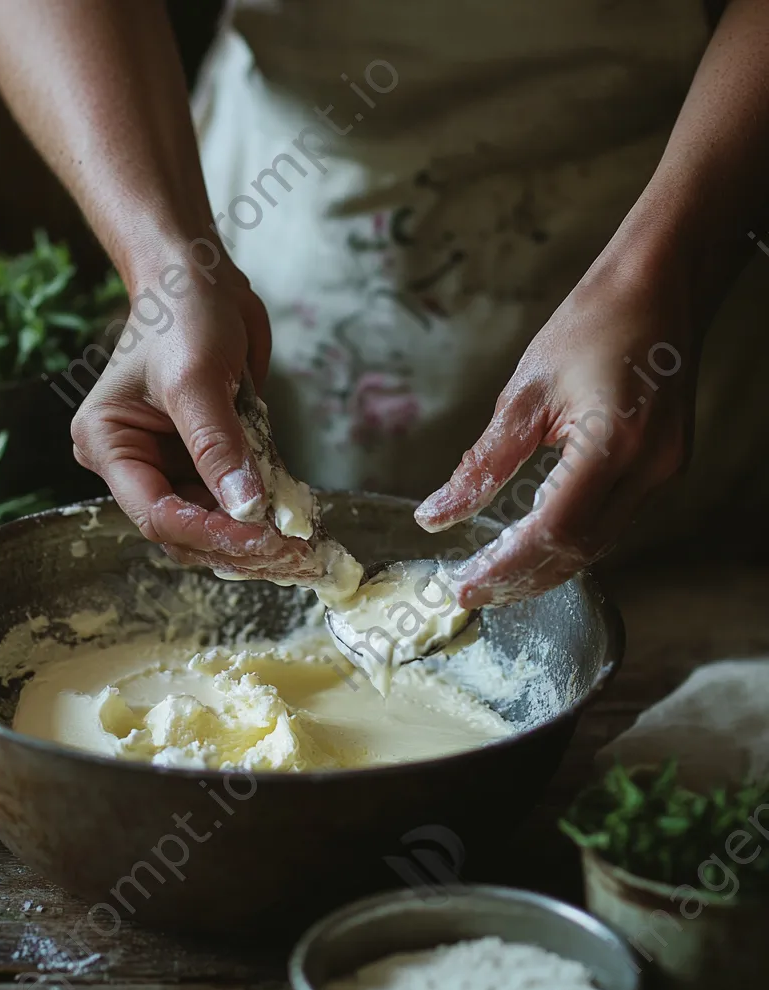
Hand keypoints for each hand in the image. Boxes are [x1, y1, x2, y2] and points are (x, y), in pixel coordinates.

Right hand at [71, 264, 314, 575]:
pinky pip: (233, 502)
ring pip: (212, 524)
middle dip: (238, 545)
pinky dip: (265, 516)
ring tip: (305, 547)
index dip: (210, 533)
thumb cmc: (183, 315)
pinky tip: (299, 523)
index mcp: (109, 445)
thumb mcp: (196, 379)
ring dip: (257, 538)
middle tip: (296, 555)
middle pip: (184, 530)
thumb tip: (247, 510)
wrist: (201, 278)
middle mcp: (134, 463)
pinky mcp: (205, 460)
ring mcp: (171, 464)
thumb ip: (219, 446)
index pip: (157, 514)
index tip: (263, 539)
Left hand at [415, 254, 695, 606]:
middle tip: (470, 593)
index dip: (506, 566)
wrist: (661, 285)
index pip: (554, 530)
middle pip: (580, 551)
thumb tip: (434, 515)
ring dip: (545, 567)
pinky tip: (532, 546)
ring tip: (493, 578)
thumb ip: (481, 464)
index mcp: (612, 443)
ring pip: (599, 544)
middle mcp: (648, 467)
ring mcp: (663, 470)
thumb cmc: (590, 325)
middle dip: (522, 580)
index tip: (464, 585)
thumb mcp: (524, 394)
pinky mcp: (664, 467)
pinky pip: (613, 522)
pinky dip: (570, 542)